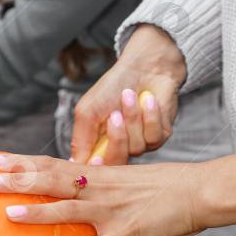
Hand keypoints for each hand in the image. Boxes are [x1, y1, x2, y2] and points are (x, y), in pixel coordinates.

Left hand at [0, 153, 204, 235]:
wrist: (194, 191)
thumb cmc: (153, 185)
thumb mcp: (115, 177)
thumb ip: (86, 181)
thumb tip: (58, 185)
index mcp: (92, 174)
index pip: (48, 164)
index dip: (19, 162)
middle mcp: (96, 188)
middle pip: (50, 182)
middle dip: (17, 181)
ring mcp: (110, 211)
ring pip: (68, 211)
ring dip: (39, 214)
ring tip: (9, 215)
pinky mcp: (126, 233)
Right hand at [71, 24, 186, 164]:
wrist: (145, 67)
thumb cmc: (112, 86)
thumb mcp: (87, 111)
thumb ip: (80, 139)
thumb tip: (75, 165)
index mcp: (97, 143)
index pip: (95, 168)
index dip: (96, 168)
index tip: (96, 159)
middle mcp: (118, 147)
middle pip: (117, 163)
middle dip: (117, 139)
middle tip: (114, 116)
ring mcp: (140, 142)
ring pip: (137, 148)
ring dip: (133, 118)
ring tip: (129, 96)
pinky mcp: (160, 136)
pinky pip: (155, 138)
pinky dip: (150, 116)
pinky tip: (148, 100)